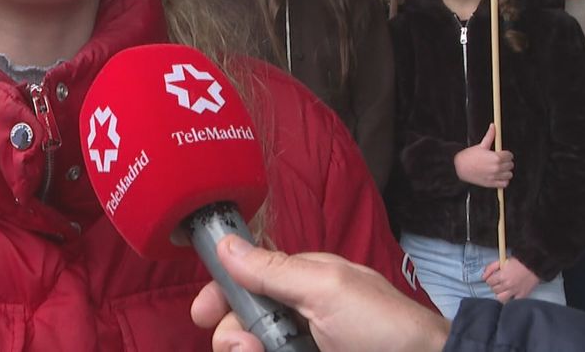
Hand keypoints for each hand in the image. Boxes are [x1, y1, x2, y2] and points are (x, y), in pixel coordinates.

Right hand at [190, 235, 448, 351]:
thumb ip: (273, 269)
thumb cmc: (383, 326)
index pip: (246, 280)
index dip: (220, 295)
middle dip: (233, 335)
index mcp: (302, 282)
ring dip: (247, 350)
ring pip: (253, 347)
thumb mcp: (326, 288)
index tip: (201, 314)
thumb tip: (225, 243)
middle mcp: (298, 315)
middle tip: (249, 347)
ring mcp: (303, 345)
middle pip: (242, 323)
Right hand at [453, 124, 513, 187]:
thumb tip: (493, 126)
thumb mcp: (481, 145)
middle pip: (510, 165)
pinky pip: (505, 184)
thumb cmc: (468, 157)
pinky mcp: (491, 184)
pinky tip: (498, 176)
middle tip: (499, 161)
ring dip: (505, 171)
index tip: (502, 154)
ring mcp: (494, 176)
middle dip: (506, 162)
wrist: (458, 167)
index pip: (510, 155)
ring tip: (499, 169)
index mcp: (496, 157)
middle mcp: (497, 168)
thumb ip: (490, 136)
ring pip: (509, 174)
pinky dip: (503, 180)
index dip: (506, 154)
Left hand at [482, 256, 539, 302]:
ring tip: (503, 290)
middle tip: (499, 283)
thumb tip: (482, 278)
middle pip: (494, 290)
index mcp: (502, 276)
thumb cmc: (517, 262)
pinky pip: (512, 302)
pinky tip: (509, 296)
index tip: (494, 278)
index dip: (490, 279)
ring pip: (501, 298)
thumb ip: (490, 268)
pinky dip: (509, 300)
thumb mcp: (502, 261)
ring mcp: (515, 291)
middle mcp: (507, 285)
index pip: (489, 282)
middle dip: (495, 286)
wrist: (534, 265)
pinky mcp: (522, 296)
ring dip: (500, 294)